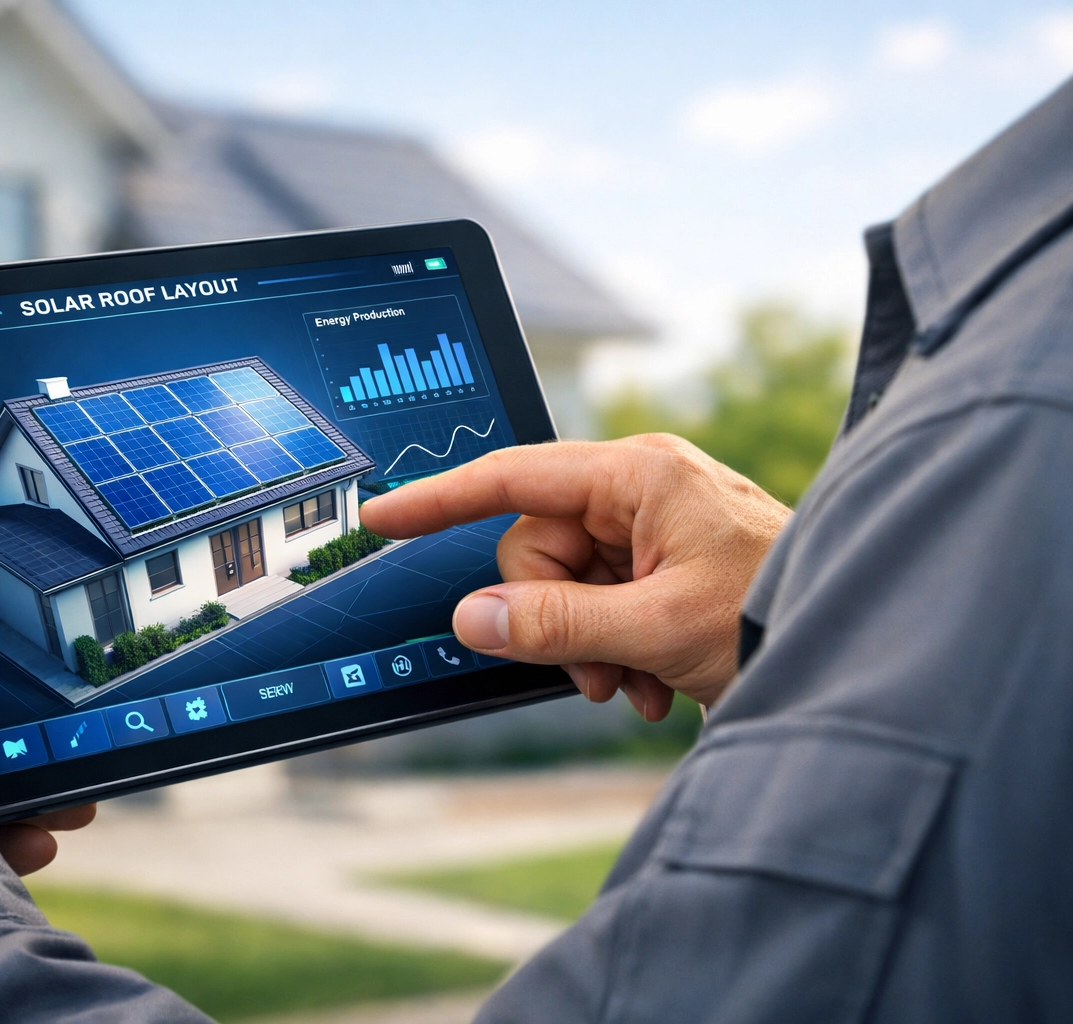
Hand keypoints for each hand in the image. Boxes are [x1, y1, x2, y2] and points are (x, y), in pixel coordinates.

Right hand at [359, 435, 788, 718]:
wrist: (862, 643)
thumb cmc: (780, 612)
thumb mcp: (660, 628)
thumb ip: (558, 624)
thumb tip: (475, 619)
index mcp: (638, 474)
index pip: (513, 476)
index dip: (440, 498)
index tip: (383, 516)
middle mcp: (637, 490)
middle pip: (534, 548)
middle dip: (552, 619)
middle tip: (597, 671)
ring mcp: (648, 528)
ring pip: (560, 584)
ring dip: (586, 645)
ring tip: (637, 682)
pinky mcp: (657, 564)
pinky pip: (594, 601)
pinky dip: (612, 647)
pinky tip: (654, 680)